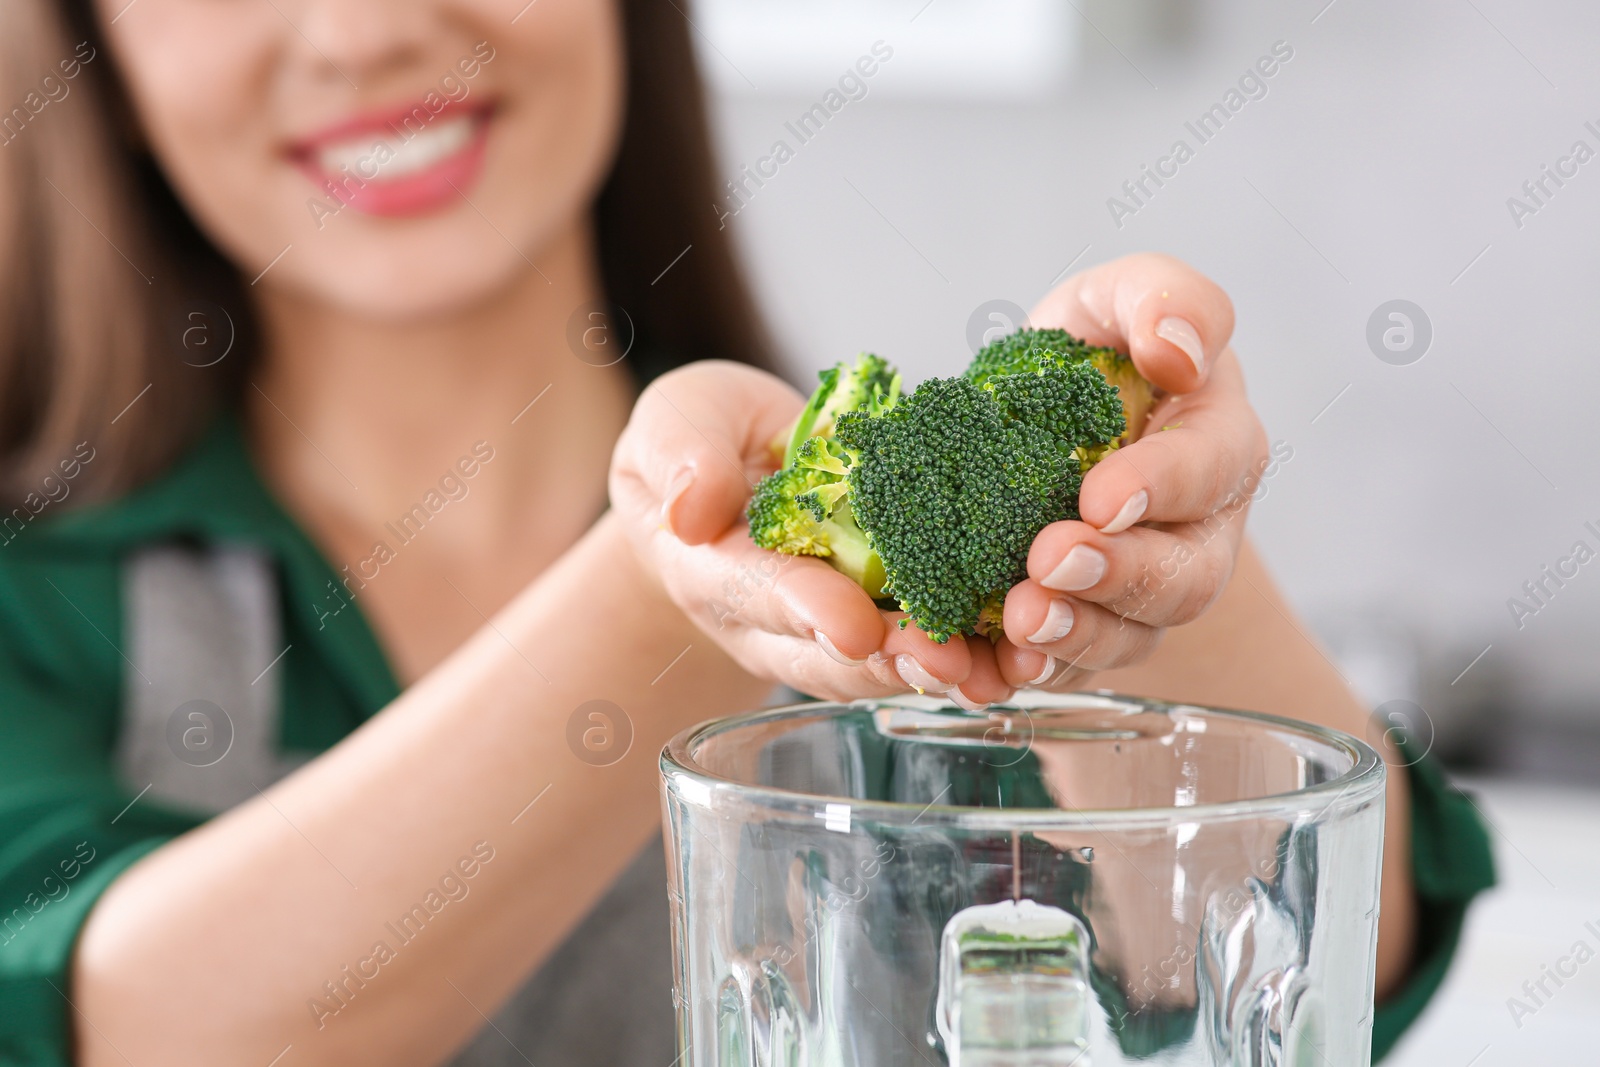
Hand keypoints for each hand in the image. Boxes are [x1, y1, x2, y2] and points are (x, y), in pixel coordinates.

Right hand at [610, 360, 1013, 704]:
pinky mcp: (883, 615)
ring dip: (945, 670)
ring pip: (884, 664)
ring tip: (1001, 670)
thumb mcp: (675, 425)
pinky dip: (977, 651)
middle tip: (946, 660)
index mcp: (715, 570)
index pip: (758, 593)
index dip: (805, 610)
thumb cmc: (701, 442)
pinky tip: (1029, 649)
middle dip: (892, 657)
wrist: (730, 475)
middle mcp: (773, 620)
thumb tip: (691, 507)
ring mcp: (830, 626)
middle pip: (830, 653)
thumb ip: (680, 456)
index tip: (851, 625)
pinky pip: (926, 641)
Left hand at [992, 253, 1267, 691]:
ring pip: (1126, 636)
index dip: (1163, 486)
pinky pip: (1061, 671)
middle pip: (1182, 578)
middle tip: (1049, 563)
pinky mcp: (1081, 636)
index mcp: (1215, 446)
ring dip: (1072, 635)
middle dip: (1116, 577)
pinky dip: (1017, 675)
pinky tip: (974, 667)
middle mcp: (1194, 535)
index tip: (1100, 496)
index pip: (1212, 468)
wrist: (1036, 427)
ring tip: (1017, 620)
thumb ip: (1162, 298)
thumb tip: (1178, 347)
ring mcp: (1138, 597)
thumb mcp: (1117, 301)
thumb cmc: (1090, 358)